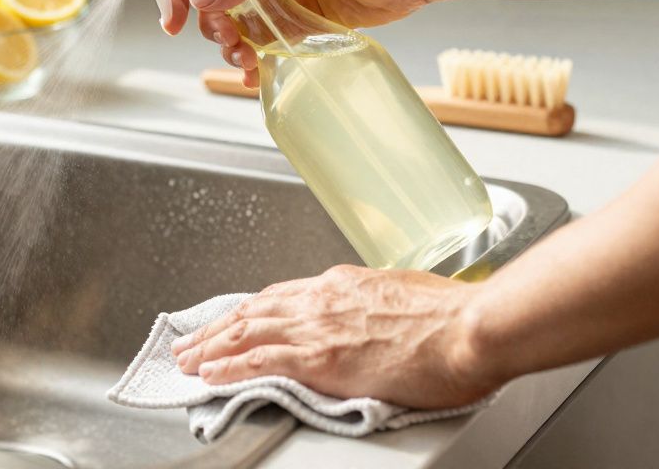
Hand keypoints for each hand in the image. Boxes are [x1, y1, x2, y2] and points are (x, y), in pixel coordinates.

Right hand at [161, 0, 426, 86]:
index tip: (173, 22)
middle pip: (213, 5)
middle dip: (213, 28)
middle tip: (230, 42)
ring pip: (236, 30)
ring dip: (233, 49)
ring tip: (246, 61)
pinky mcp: (297, 24)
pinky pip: (264, 46)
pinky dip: (255, 62)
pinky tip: (256, 74)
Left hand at [170, 265, 496, 408]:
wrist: (472, 328)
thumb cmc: (455, 317)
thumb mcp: (405, 297)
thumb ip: (376, 306)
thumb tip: (373, 315)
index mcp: (343, 284)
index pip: (280, 296)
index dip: (249, 310)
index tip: (232, 319)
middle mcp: (323, 299)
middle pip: (253, 311)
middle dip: (217, 328)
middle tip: (190, 341)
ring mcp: (319, 327)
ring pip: (246, 332)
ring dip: (210, 346)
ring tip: (186, 358)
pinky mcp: (322, 358)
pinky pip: (261, 360)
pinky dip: (229, 366)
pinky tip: (209, 373)